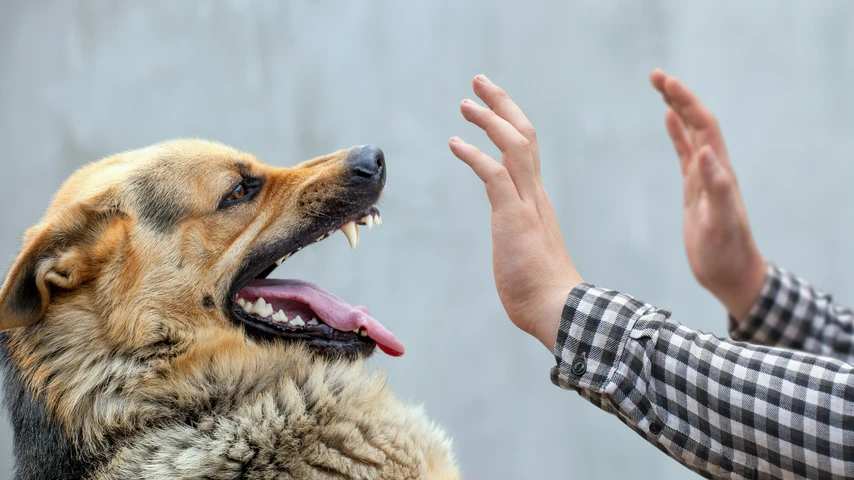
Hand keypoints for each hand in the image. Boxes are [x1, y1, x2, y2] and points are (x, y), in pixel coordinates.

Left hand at [449, 75, 582, 350]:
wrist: (558, 309)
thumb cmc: (541, 290)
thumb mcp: (526, 252)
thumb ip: (519, 238)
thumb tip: (514, 245)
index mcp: (536, 199)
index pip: (527, 149)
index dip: (509, 122)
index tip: (492, 106)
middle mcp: (535, 194)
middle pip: (524, 134)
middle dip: (501, 104)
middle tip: (479, 83)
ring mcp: (526, 204)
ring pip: (514, 145)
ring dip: (489, 119)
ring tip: (465, 103)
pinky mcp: (513, 217)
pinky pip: (494, 175)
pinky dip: (474, 155)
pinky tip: (455, 143)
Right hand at [650, 69, 765, 320]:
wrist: (730, 273)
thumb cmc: (726, 252)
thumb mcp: (720, 222)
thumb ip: (717, 187)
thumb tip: (705, 150)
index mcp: (719, 171)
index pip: (703, 126)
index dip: (686, 102)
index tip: (665, 83)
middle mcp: (714, 168)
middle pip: (697, 121)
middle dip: (678, 96)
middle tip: (655, 75)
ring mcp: (704, 177)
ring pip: (691, 133)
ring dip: (677, 108)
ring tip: (660, 87)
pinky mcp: (695, 189)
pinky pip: (684, 153)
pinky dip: (676, 133)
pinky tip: (667, 121)